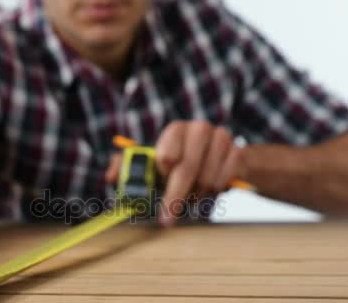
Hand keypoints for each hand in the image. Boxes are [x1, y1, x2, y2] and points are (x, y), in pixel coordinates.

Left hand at [106, 121, 245, 226]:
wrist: (223, 159)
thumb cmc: (182, 163)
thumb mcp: (155, 165)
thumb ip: (129, 167)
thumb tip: (108, 177)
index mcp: (175, 129)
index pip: (166, 155)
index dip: (162, 176)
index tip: (160, 184)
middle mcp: (199, 129)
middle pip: (186, 170)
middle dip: (175, 198)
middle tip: (168, 219)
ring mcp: (222, 139)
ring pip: (206, 179)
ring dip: (197, 195)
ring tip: (192, 196)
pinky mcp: (239, 152)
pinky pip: (225, 181)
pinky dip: (215, 192)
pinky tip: (210, 189)